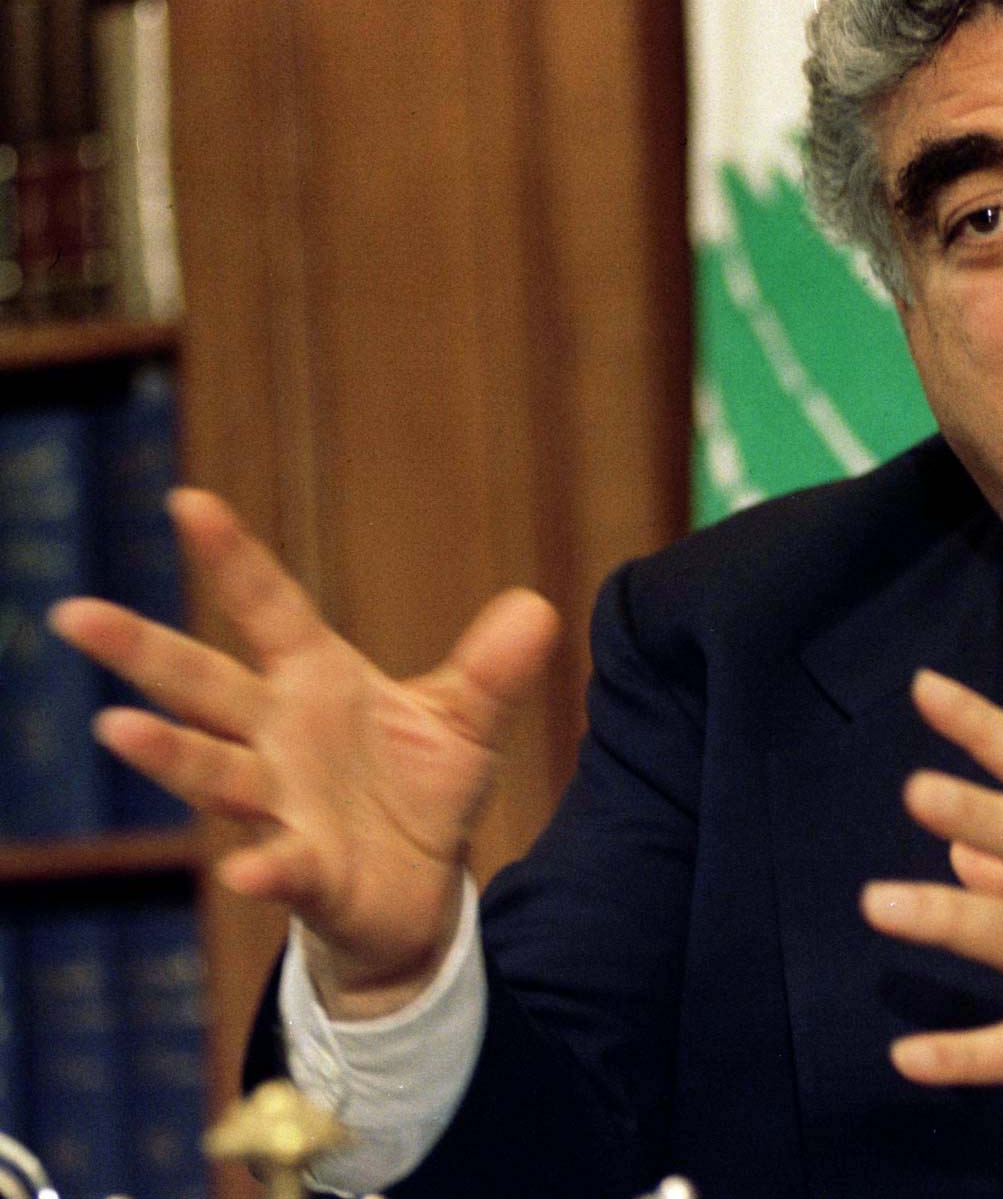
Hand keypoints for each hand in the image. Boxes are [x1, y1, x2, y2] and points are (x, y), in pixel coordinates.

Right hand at [48, 489, 558, 1017]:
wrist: (415, 893)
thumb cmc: (418, 791)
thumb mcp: (465, 719)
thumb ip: (493, 669)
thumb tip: (539, 606)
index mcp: (315, 682)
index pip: (268, 608)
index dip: (232, 558)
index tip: (188, 499)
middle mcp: (280, 738)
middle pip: (204, 685)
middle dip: (142, 651)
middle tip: (73, 611)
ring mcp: (283, 807)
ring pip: (215, 773)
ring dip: (169, 752)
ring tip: (120, 727)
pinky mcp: (308, 873)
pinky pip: (282, 868)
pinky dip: (264, 870)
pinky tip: (244, 874)